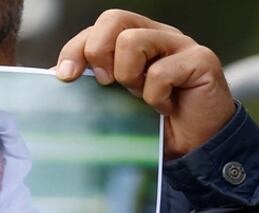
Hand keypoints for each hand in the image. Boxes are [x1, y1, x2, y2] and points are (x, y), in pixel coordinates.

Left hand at [56, 10, 235, 159]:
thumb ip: (93, 85)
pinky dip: (156, 96)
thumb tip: (58, 74)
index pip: (98, 27)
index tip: (65, 76)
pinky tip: (165, 108)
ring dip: (129, 77)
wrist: (196, 147)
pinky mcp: (201, 60)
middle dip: (98, 53)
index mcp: (135, 39)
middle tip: (106, 84)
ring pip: (133, 41)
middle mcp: (157, 35)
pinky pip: (161, 72)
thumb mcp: (116, 103)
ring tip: (141, 97)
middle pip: (113, 19)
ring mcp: (180, 44)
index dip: (76, 49)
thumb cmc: (153, 125)